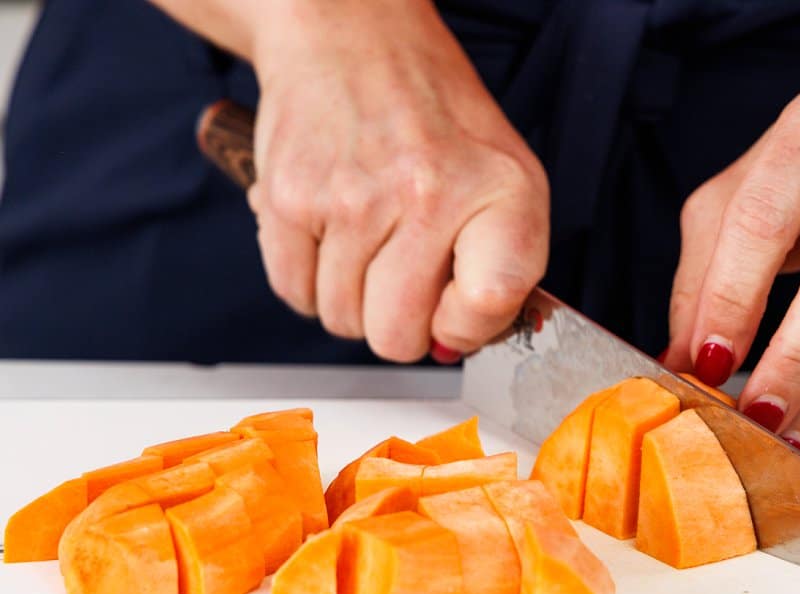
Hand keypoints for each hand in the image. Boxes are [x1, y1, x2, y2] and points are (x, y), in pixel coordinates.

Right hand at [247, 0, 547, 361]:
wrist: (355, 39)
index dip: (465, 327)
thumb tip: (450, 347)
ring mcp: (353, 199)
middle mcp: (428, 194)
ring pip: (342, 322)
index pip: (487, 305)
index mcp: (500, 192)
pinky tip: (333, 234)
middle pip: (397, 337)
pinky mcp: (291, 198)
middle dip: (399, 322)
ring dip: (353, 298)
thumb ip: (501, 273)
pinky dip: (310, 279)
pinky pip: (294, 293)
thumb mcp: (506, 183)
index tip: (455, 305)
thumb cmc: (438, 123)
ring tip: (370, 241)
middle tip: (404, 273)